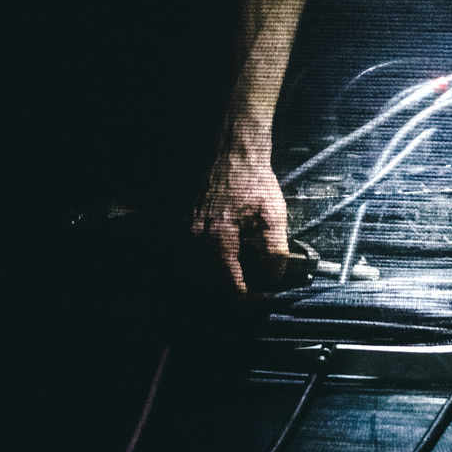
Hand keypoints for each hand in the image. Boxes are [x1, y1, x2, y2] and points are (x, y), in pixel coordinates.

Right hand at [191, 148, 289, 292]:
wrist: (230, 151)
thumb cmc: (253, 180)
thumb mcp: (273, 214)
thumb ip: (275, 250)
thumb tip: (274, 276)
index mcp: (219, 237)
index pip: (227, 282)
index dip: (241, 296)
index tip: (250, 301)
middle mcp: (194, 237)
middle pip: (202, 281)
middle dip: (219, 290)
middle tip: (236, 290)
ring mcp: (180, 229)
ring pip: (186, 269)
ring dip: (203, 277)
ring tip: (221, 278)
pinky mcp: (175, 221)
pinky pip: (177, 252)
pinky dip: (190, 261)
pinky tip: (206, 259)